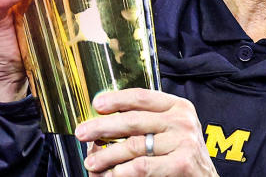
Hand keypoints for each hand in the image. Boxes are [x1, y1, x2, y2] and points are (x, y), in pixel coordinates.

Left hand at [76, 89, 217, 176]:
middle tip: (82, 133)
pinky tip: (111, 174)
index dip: (116, 99)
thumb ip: (147, 121)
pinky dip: (122, 171)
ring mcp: (183, 142)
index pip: (142, 96)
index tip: (96, 104)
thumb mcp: (171, 129)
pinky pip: (142, 166)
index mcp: (178, 106)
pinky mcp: (182, 163)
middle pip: (133, 120)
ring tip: (91, 162)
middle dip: (102, 127)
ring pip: (134, 146)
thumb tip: (107, 117)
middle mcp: (182, 121)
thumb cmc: (182, 154)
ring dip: (107, 155)